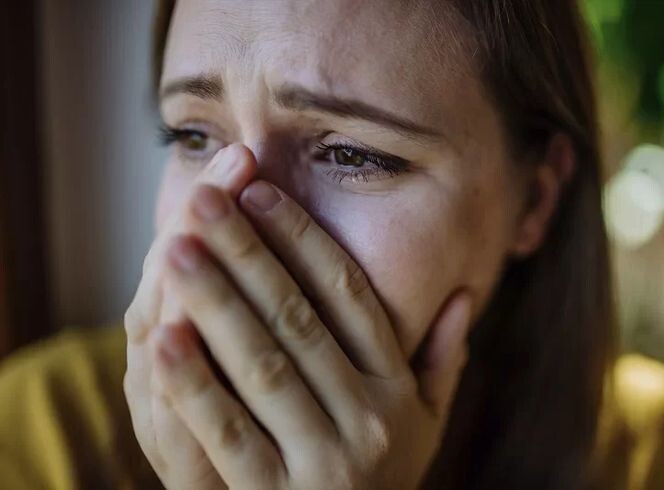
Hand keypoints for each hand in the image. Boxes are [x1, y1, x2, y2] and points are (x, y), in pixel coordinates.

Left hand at [126, 144, 473, 488]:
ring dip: (216, 303)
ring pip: (263, 367)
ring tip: (176, 246)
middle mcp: (365, 420)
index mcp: (396, 392)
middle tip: (206, 198)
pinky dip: (195, 386)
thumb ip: (442, 362)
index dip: (304, 242)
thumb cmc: (382, 482)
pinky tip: (162, 337)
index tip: (262, 193)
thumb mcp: (426, 427)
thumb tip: (462, 296)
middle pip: (298, 320)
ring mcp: (321, 463)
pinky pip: (228, 437)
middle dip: (247, 254)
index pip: (349, 298)